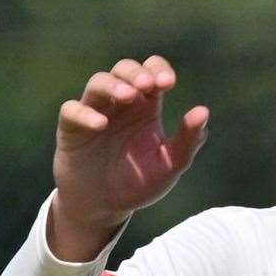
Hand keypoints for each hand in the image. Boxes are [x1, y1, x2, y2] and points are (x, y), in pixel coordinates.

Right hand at [50, 55, 208, 260]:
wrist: (106, 206)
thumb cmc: (139, 181)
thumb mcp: (171, 163)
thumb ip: (188, 139)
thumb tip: (203, 111)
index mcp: (147, 107)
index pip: (152, 72)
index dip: (159, 70)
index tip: (168, 83)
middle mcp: (120, 104)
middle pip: (124, 69)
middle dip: (136, 72)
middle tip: (148, 85)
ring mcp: (94, 112)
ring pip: (98, 82)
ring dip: (113, 85)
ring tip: (128, 96)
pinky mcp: (71, 129)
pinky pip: (72, 110)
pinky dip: (85, 113)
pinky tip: (101, 124)